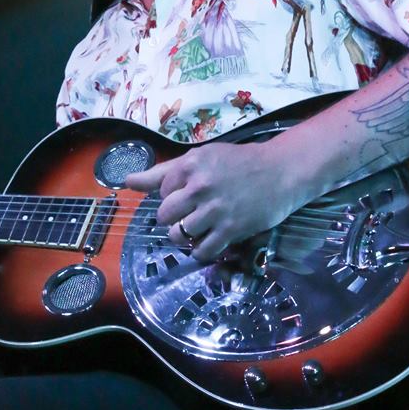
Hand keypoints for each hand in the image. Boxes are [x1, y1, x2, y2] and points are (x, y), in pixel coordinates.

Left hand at [125, 139, 303, 261]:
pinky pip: (201, 251)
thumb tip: (128, 181)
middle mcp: (200, 186)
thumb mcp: (201, 158)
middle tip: (190, 214)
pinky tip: (208, 242)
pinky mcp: (231, 229)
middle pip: (164, 215)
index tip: (188, 194)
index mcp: (191, 164)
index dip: (171, 196)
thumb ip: (163, 171)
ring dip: (183, 237)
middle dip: (173, 219)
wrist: (281, 171)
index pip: (161, 190)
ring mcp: (215, 209)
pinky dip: (200, 252)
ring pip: (178, 235)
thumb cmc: (239, 163)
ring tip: (197, 230)